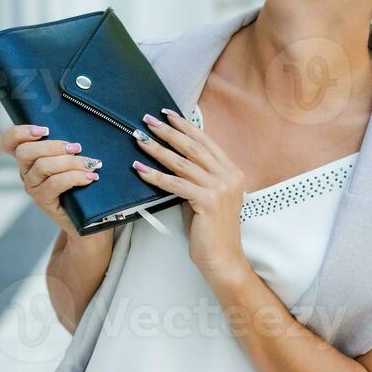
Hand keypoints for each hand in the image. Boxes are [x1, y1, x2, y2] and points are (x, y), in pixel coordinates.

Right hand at [0, 124, 102, 234]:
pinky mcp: (43, 201)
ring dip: (71, 162)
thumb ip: (66, 145)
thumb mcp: (70, 159)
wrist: (86, 216)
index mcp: (28, 157)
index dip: (18, 133)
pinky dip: (75, 177)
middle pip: (25, 151)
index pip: (7, 142)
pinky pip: (55, 184)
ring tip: (91, 164)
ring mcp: (32, 187)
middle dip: (52, 146)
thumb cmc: (79, 182)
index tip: (44, 130)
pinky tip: (90, 177)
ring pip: (43, 166)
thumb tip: (79, 126)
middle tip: (76, 147)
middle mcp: (25, 171)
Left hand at [133, 110, 248, 279]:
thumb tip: (172, 160)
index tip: (169, 113)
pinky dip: (155, 175)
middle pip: (193, 147)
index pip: (206, 142)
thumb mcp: (206, 197)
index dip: (186, 126)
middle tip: (148, 120)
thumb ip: (196, 178)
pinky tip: (140, 169)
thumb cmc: (211, 230)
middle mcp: (229, 176)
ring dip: (158, 149)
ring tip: (140, 139)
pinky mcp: (209, 201)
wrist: (223, 258)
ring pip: (182, 162)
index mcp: (232, 171)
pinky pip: (176, 184)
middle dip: (168, 131)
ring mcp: (221, 187)